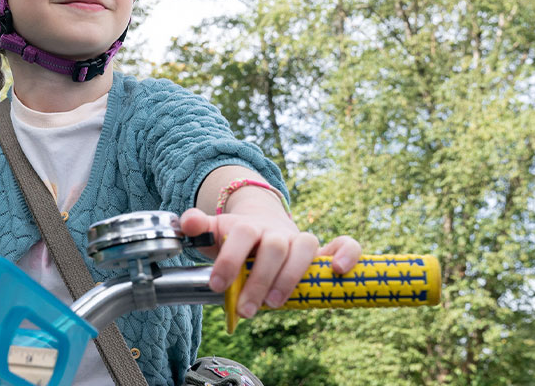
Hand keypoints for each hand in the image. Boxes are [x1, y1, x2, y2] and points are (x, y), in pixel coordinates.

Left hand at [179, 206, 360, 318]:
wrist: (260, 226)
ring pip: (304, 247)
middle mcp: (275, 231)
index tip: (217, 285)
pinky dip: (346, 253)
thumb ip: (199, 228)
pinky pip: (344, 243)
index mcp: (247, 226)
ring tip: (274, 304)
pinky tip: (337, 270)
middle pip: (272, 247)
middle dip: (258, 281)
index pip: (241, 234)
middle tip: (245, 310)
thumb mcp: (213, 235)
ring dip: (290, 276)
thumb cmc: (234, 240)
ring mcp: (298, 239)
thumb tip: (187, 223)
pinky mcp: (321, 249)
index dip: (230, 259)